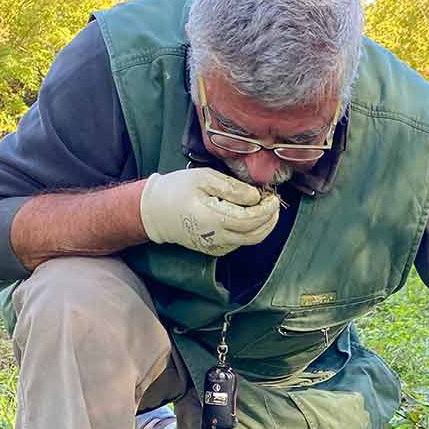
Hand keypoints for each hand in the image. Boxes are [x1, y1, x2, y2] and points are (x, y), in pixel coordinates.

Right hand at [139, 168, 280, 255]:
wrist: (154, 213)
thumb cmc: (176, 191)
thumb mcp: (203, 178)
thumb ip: (231, 188)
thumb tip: (255, 197)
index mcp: (214, 219)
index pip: (251, 220)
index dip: (267, 210)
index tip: (273, 197)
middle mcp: (217, 238)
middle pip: (256, 235)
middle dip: (270, 220)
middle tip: (274, 203)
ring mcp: (216, 247)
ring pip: (249, 241)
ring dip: (262, 225)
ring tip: (263, 207)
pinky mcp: (214, 250)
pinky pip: (239, 242)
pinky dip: (249, 231)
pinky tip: (247, 216)